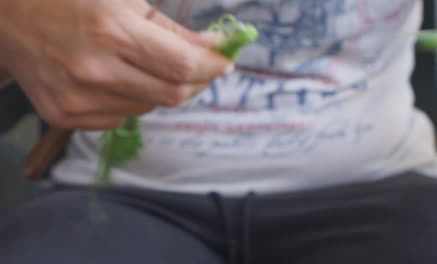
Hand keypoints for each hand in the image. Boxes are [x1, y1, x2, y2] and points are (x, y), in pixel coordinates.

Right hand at [0, 0, 230, 129]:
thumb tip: (213, 48)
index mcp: (111, 31)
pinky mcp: (65, 116)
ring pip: (149, 108)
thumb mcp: (124, 0)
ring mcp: (77, 99)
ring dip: (162, 90)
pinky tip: (116, 80)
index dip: (212, 66)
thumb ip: (172, 30)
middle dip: (197, 82)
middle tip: (203, 69)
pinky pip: (120, 118)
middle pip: (172, 95)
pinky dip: (131, 101)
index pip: (183, 65)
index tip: (225, 62)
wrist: (6, 17)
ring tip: (147, 66)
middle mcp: (95, 71)